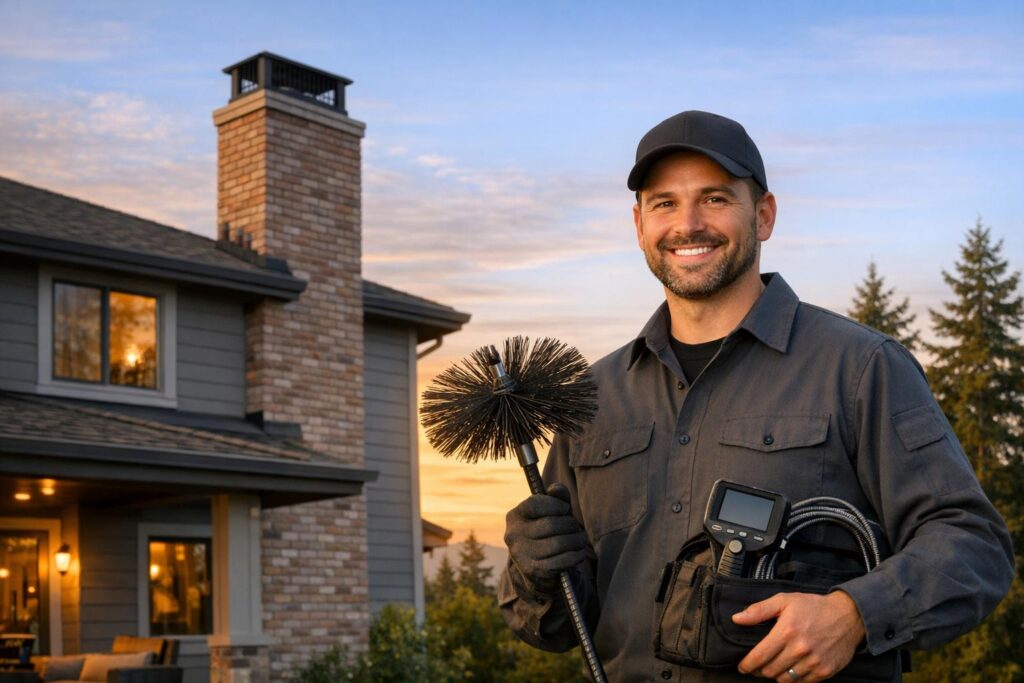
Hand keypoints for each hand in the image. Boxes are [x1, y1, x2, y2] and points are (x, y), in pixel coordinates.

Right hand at [504, 483, 586, 591]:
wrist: (538, 568)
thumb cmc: (547, 532)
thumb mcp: (550, 512)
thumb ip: (556, 496)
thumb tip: (557, 490)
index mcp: (515, 516)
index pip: (536, 504)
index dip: (556, 505)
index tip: (565, 509)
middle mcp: (514, 535)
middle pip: (551, 524)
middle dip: (570, 524)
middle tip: (576, 527)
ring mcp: (522, 555)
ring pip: (559, 543)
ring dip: (576, 540)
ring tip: (581, 539)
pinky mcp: (534, 571)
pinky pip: (562, 560)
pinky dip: (576, 555)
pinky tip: (579, 552)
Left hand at [733, 590, 864, 681]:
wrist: (848, 616)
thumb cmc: (813, 607)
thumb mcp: (784, 601)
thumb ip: (759, 610)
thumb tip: (736, 619)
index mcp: (787, 631)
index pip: (759, 656)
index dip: (747, 665)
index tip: (742, 667)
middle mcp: (800, 648)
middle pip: (770, 671)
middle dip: (760, 670)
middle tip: (758, 666)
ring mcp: (814, 662)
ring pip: (785, 680)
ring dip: (776, 676)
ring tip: (773, 668)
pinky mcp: (825, 671)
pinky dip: (793, 679)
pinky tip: (791, 670)